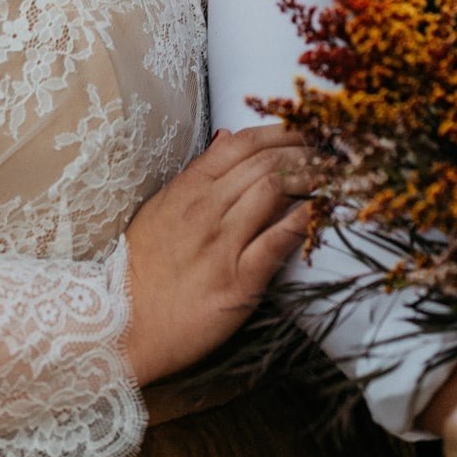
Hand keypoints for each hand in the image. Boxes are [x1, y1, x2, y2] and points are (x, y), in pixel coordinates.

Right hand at [121, 125, 310, 386]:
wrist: (124, 327)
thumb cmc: (142, 271)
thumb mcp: (160, 210)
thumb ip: (196, 175)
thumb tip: (228, 137)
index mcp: (187, 188)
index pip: (242, 143)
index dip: (281, 131)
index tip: (306, 129)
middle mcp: (205, 209)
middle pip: (265, 162)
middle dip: (305, 149)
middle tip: (331, 149)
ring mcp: (222, 244)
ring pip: (275, 191)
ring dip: (311, 177)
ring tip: (332, 174)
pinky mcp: (238, 281)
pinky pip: (277, 240)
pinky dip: (304, 219)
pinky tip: (320, 210)